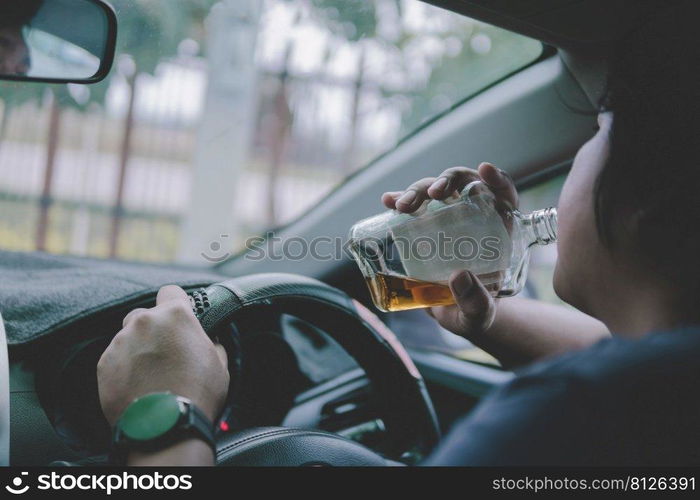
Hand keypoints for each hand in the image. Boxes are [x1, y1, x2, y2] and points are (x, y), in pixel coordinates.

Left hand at [97, 285, 228, 426]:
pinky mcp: (104, 364)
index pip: (170, 291)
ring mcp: (121, 342)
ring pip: (128, 337)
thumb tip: (207, 340)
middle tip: (165, 352)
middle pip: (144, 315)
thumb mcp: (220, 363)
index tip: (178, 317)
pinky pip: (114, 358)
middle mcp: (144, 322)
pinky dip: (124, 368)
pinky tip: (137, 385)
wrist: (164, 427)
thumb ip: (210, 343)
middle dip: (153, 329)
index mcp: (175, 315)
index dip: (176, 303)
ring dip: (137, 349)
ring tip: (150, 374)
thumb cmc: (196, 394)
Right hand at [381, 163, 518, 340]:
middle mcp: (473, 219)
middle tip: (432, 196)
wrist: (452, 318)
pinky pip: (412, 207)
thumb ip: (475, 301)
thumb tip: (459, 276)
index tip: (484, 170)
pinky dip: (399, 200)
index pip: (503, 197)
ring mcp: (446, 221)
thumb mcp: (479, 314)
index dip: (497, 180)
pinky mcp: (423, 227)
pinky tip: (388, 200)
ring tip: (401, 206)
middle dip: (446, 182)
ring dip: (417, 191)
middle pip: (464, 186)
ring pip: (435, 192)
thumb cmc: (475, 314)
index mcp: (498, 232)